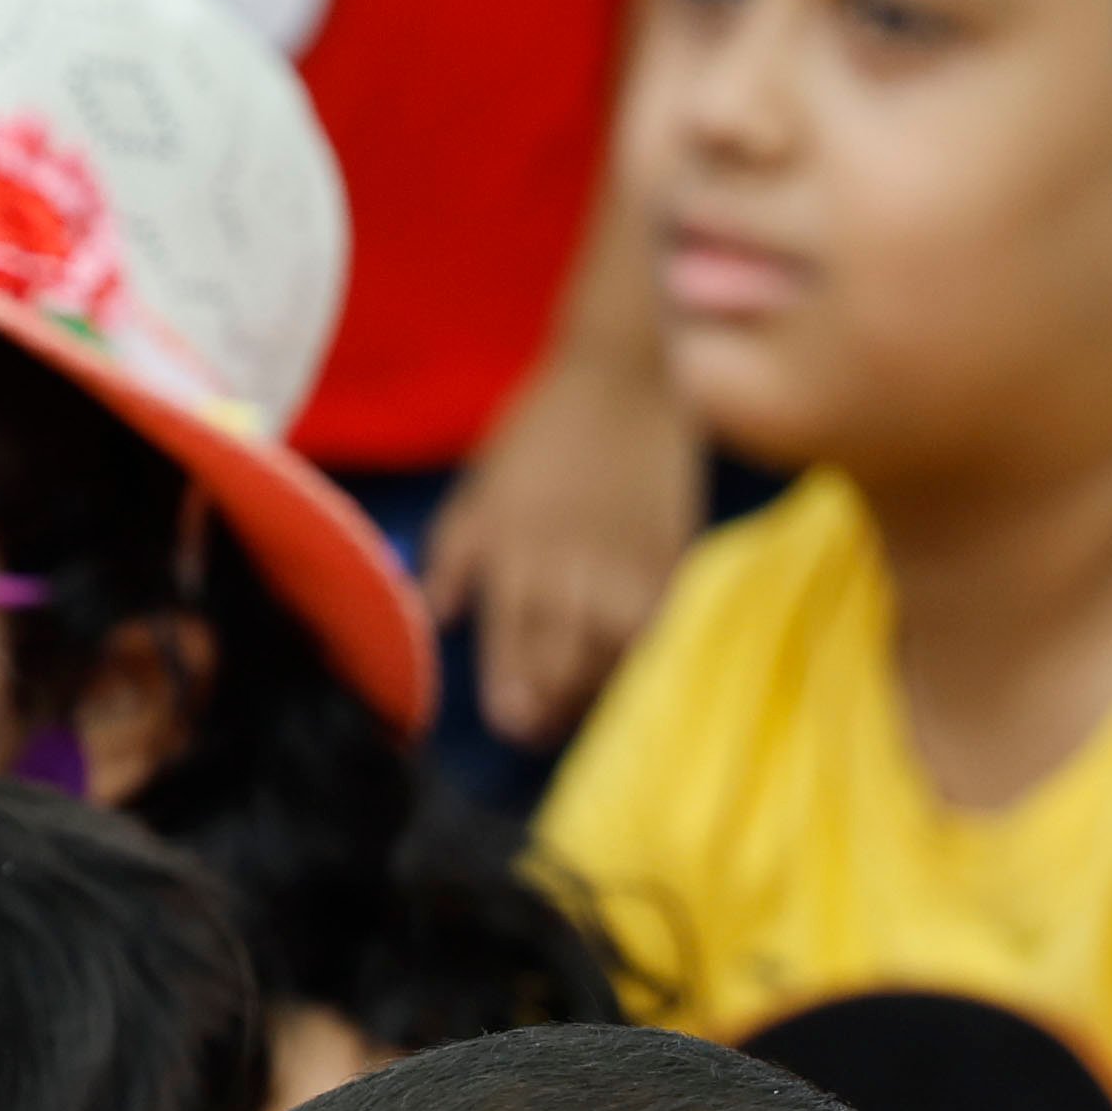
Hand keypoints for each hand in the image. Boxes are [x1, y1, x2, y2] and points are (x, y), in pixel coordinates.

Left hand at [419, 335, 700, 744]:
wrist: (627, 381)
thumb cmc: (541, 431)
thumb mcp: (479, 487)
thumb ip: (455, 556)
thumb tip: (438, 618)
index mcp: (512, 552)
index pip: (511, 650)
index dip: (510, 698)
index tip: (509, 725)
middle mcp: (569, 572)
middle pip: (563, 670)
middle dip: (549, 708)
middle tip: (538, 729)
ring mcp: (627, 573)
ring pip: (615, 663)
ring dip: (596, 692)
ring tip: (580, 706)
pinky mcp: (674, 566)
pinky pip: (657, 634)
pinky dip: (640, 659)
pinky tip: (626, 667)